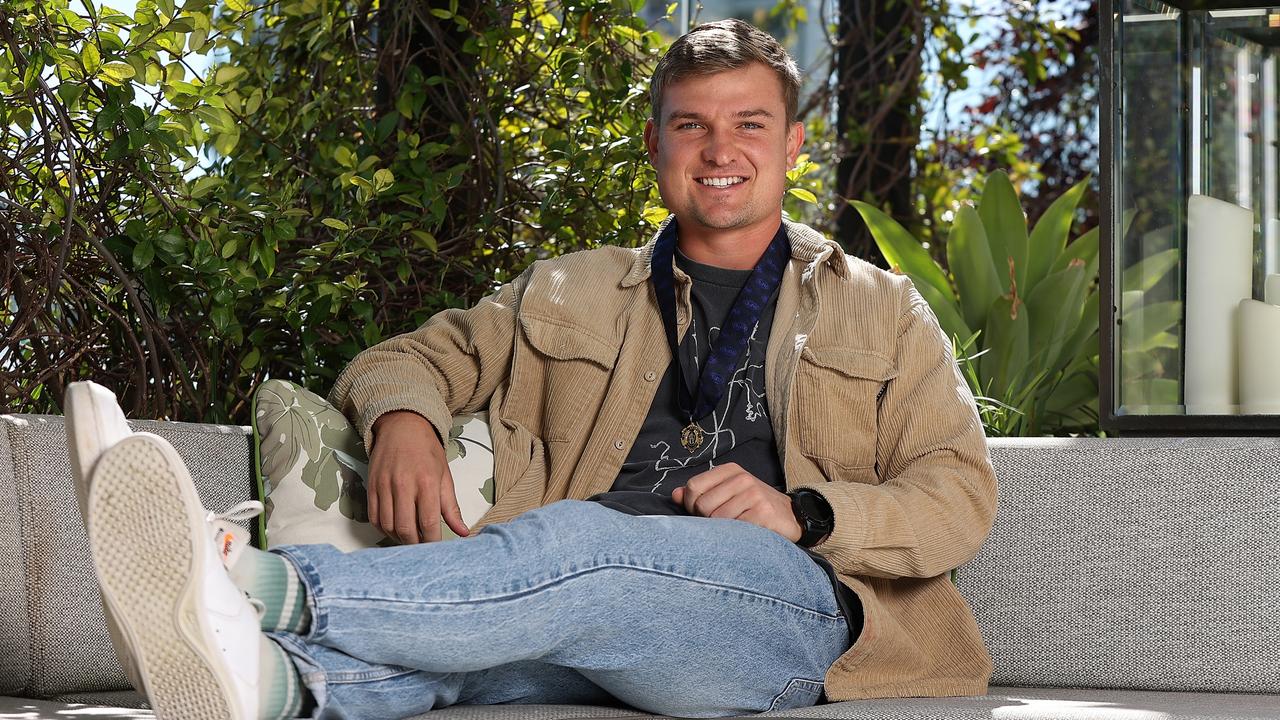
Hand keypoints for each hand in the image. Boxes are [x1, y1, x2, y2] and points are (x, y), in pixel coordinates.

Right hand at [367, 410, 468, 543]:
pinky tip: (394, 529)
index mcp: (426, 482)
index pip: (428, 521)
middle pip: (405, 527)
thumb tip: (463, 532)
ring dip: (399, 538)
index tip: (436, 549)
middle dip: (415, 544)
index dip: (432, 541)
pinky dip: (383, 529)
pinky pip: (374, 517)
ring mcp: (384, 486)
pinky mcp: (371, 486)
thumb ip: (451, 507)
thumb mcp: (445, 476)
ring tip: (409, 538)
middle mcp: (403, 484)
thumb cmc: (427, 452)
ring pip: (388, 525)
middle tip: (422, 547)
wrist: (402, 427)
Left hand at [672, 463, 801, 542]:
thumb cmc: (754, 507)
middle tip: (723, 524)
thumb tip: (675, 495)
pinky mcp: (763, 513)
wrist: (792, 517)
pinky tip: (745, 535)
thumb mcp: (729, 493)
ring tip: (736, 530)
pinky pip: (734, 530)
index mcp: (731, 471)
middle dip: (707, 521)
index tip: (703, 514)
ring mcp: (754, 494)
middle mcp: (742, 478)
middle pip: (702, 505)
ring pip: (717, 520)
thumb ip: (701, 493)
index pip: (693, 487)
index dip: (691, 505)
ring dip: (723, 531)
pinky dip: (735, 537)